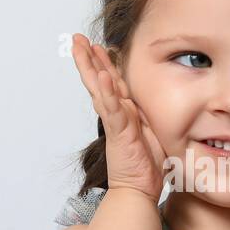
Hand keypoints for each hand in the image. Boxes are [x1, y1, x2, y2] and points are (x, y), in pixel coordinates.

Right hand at [70, 33, 166, 200]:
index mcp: (125, 112)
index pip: (112, 82)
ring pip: (99, 89)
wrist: (140, 190)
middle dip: (87, 58)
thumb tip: (152, 104)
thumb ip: (148, 116)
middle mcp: (116, 114)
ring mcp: (115, 122)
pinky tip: (100, 75)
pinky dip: (106, 92)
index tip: (97, 44)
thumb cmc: (147, 165)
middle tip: (77, 38)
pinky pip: (112, 109)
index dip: (103, 63)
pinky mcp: (119, 133)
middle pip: (98, 80)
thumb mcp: (152, 132)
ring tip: (81, 47)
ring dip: (90, 67)